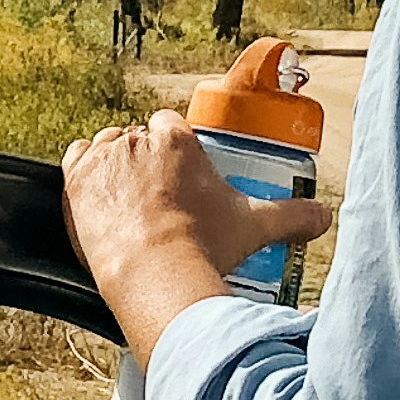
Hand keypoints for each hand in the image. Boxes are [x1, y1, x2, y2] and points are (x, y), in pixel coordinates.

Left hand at [61, 111, 333, 359]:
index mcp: (178, 139)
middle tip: (157, 198)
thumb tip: (324, 217)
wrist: (153, 275)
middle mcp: (138, 139)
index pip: (171, 125)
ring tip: (127, 199)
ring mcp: (105, 157)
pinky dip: (83, 168)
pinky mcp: (77, 179)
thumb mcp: (254, 228)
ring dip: (115, 165)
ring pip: (108, 146)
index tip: (178, 173)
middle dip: (147, 162)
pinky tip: (95, 190)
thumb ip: (292, 217)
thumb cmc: (203, 246)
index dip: (174, 147)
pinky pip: (74, 156)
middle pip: (139, 138)